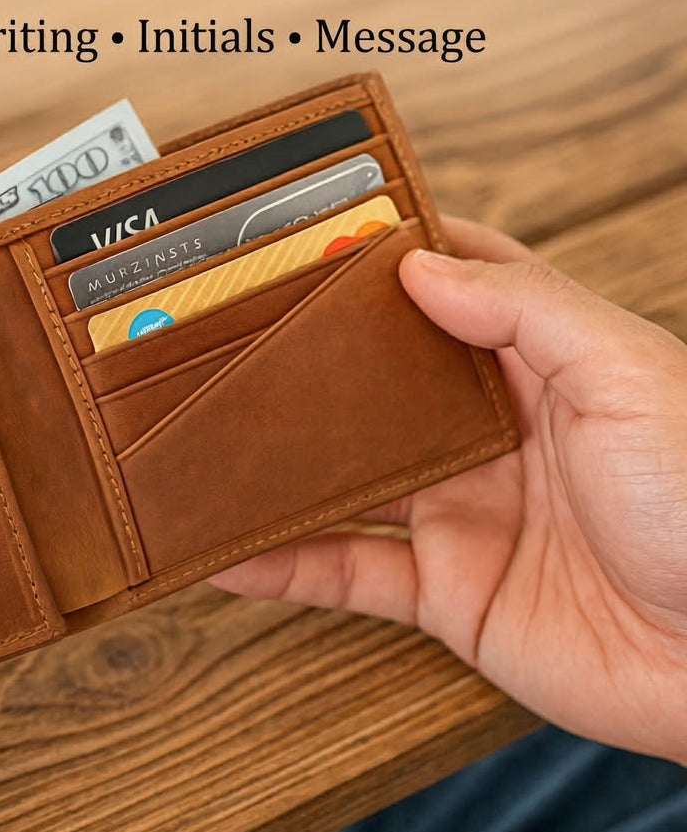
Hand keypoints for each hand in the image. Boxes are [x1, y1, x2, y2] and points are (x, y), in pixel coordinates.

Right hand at [210, 218, 686, 764]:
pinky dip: (283, 565)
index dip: (388, 262)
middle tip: (228, 338)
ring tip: (203, 443)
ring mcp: (463, 515)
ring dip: (278, 470)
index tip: (315, 238)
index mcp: (542, 369)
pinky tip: (227, 554)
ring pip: (346, 482)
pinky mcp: (448, 593)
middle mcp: (491, 437)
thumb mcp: (628, 377)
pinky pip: (348, 574)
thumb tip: (418, 266)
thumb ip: (525, 313)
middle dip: (309, 365)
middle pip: (378, 390)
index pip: (454, 292)